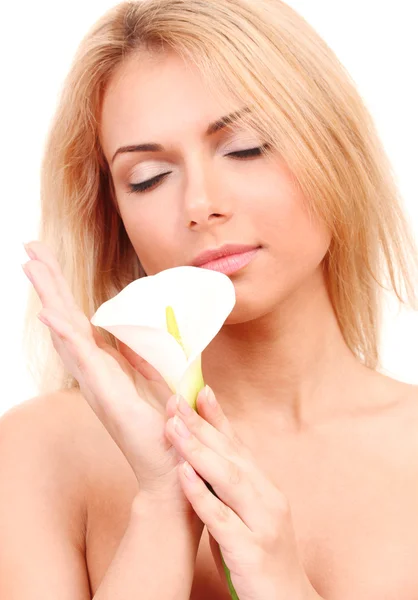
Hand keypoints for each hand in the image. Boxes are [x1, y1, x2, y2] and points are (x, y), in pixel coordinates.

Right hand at [21, 241, 194, 513]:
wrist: (169, 466)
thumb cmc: (162, 426)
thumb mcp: (159, 380)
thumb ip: (144, 357)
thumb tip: (136, 336)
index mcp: (103, 365)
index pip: (78, 319)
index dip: (62, 290)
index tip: (46, 262)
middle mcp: (92, 370)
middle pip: (65, 317)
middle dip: (49, 281)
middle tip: (29, 248)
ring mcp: (95, 381)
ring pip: (66, 330)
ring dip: (50, 296)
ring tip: (31, 266)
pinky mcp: (105, 394)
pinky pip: (81, 359)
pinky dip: (64, 335)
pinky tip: (48, 313)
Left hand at [165, 388, 320, 599]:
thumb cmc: (259, 557)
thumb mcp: (245, 514)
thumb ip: (227, 488)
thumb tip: (198, 457)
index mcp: (265, 487)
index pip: (239, 445)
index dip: (219, 417)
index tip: (200, 390)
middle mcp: (268, 498)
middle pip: (232, 454)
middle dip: (202, 426)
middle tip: (177, 400)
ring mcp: (263, 523)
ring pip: (229, 479)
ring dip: (199, 451)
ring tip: (174, 428)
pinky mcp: (252, 551)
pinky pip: (223, 519)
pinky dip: (202, 495)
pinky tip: (184, 475)